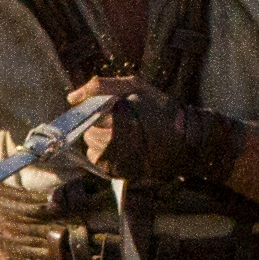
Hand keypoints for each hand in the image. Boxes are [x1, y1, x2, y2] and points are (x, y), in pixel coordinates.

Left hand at [75, 79, 237, 191]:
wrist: (186, 140)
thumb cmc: (161, 109)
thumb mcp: (135, 87)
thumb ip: (101, 87)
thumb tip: (71, 97)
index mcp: (115, 118)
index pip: (87, 115)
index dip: (96, 112)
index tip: (109, 110)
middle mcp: (111, 142)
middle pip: (88, 133)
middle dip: (99, 126)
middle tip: (120, 122)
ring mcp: (114, 160)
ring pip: (91, 147)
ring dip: (100, 140)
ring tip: (123, 134)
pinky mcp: (117, 172)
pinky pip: (98, 162)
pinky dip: (105, 154)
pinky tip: (122, 147)